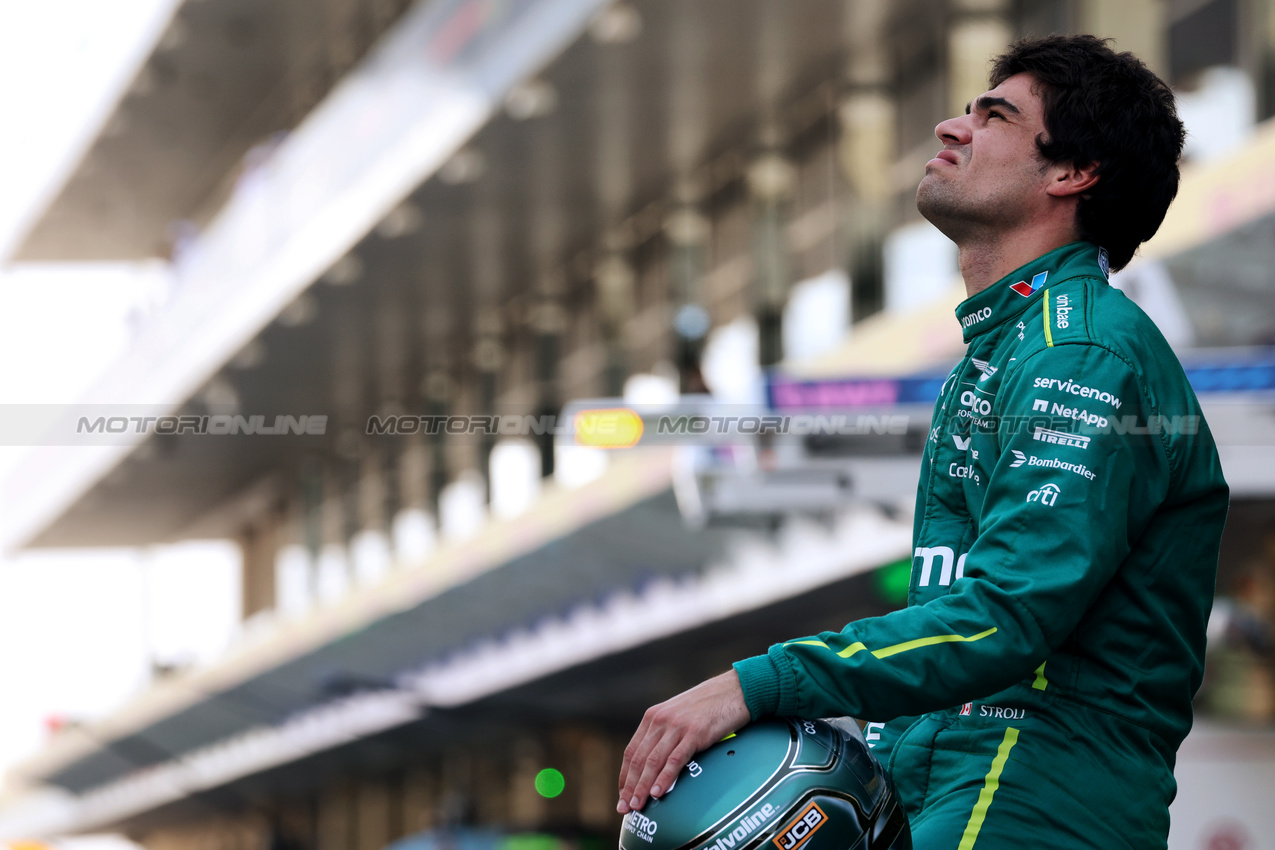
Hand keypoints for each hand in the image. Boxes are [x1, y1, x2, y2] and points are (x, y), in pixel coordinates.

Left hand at [617, 669, 750, 813]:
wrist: (734, 691)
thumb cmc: (708, 707)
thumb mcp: (679, 716)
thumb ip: (665, 735)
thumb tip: (656, 765)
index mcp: (653, 717)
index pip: (631, 751)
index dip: (625, 776)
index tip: (622, 795)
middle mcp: (660, 720)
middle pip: (639, 759)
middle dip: (630, 787)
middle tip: (624, 808)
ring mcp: (677, 726)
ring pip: (653, 761)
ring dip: (642, 787)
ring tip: (637, 806)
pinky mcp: (695, 732)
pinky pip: (675, 759)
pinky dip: (664, 778)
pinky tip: (658, 793)